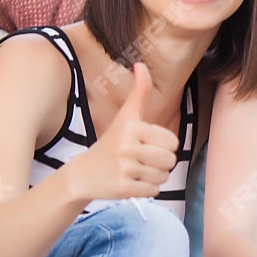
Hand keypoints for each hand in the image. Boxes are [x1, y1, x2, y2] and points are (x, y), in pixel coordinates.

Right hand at [65, 63, 178, 201]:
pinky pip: (153, 191)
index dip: (164, 146)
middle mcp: (127, 146)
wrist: (84, 173)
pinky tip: (130, 182)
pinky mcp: (123, 188)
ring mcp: (124, 168)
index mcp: (132, 127)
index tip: (146, 145)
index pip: (172, 142)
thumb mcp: (125, 116)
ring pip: (163, 177)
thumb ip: (139, 92)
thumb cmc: (111, 142)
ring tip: (135, 170)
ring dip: (153, 177)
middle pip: (170, 160)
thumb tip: (140, 65)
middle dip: (161, 163)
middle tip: (142, 160)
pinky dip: (146, 189)